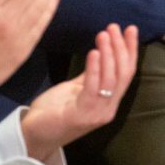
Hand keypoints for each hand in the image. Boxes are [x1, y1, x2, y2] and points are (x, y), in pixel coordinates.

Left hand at [20, 24, 138, 163]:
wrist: (33, 137)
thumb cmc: (53, 112)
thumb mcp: (74, 89)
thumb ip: (89, 76)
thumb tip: (100, 53)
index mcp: (109, 101)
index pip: (127, 72)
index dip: (131, 50)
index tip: (130, 29)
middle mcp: (108, 109)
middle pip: (123, 74)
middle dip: (121, 48)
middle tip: (114, 27)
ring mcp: (97, 114)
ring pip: (111, 79)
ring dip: (109, 54)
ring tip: (104, 34)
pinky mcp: (82, 116)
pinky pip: (92, 89)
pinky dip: (94, 69)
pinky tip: (94, 52)